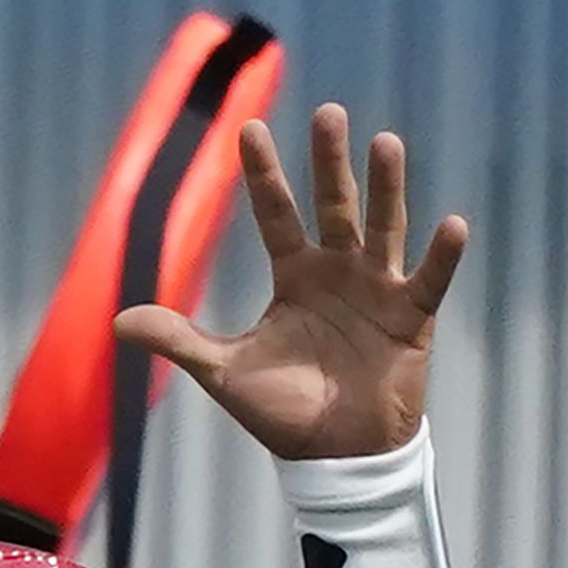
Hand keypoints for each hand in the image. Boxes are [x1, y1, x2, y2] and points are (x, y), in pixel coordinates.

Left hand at [116, 105, 467, 461]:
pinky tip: (451, 224)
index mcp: (295, 276)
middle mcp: (338, 271)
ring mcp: (378, 289)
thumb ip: (178, 340)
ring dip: (386, 188)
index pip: (275, 214)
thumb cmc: (282, 411)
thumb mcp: (224, 372)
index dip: (263, 175)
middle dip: (329, 162)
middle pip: (333, 206)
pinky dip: (441, 255)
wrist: (334, 454)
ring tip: (384, 143)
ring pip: (382, 228)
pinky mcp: (412, 317)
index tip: (248, 129)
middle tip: (327, 113)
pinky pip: (429, 280)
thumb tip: (117, 321)